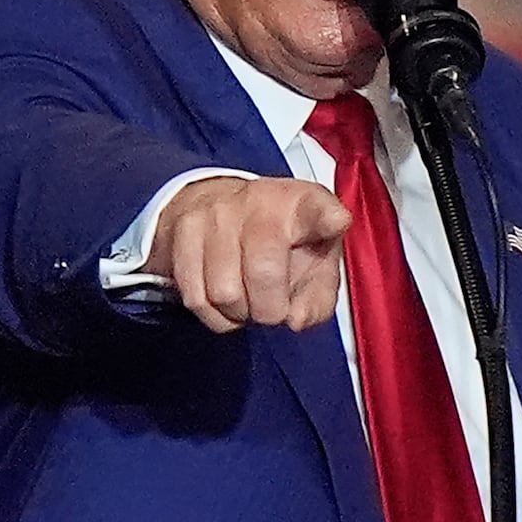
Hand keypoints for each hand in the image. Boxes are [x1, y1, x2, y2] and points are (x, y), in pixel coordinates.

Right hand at [146, 177, 350, 333]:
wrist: (222, 207)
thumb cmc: (281, 241)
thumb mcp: (315, 264)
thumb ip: (318, 298)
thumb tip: (295, 319)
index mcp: (302, 204)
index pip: (316, 208)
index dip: (326, 217)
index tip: (336, 222)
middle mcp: (258, 202)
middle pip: (262, 271)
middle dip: (270, 309)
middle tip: (273, 306)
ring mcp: (216, 213)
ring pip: (225, 292)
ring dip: (240, 312)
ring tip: (248, 298)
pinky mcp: (184, 232)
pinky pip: (196, 297)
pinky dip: (215, 314)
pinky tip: (226, 299)